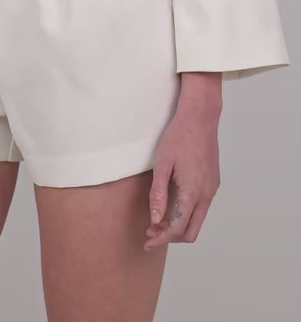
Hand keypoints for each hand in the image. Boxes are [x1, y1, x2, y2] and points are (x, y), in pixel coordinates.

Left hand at [144, 102, 220, 249]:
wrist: (201, 117)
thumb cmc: (179, 136)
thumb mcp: (162, 164)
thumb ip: (158, 194)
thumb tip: (156, 221)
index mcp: (192, 191)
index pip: (177, 228)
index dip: (161, 239)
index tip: (147, 242)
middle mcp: (206, 194)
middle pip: (191, 232)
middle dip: (170, 237)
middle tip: (151, 231)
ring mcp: (212, 189)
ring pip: (197, 220)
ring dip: (178, 225)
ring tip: (158, 219)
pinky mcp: (213, 183)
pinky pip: (201, 208)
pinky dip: (187, 213)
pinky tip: (172, 204)